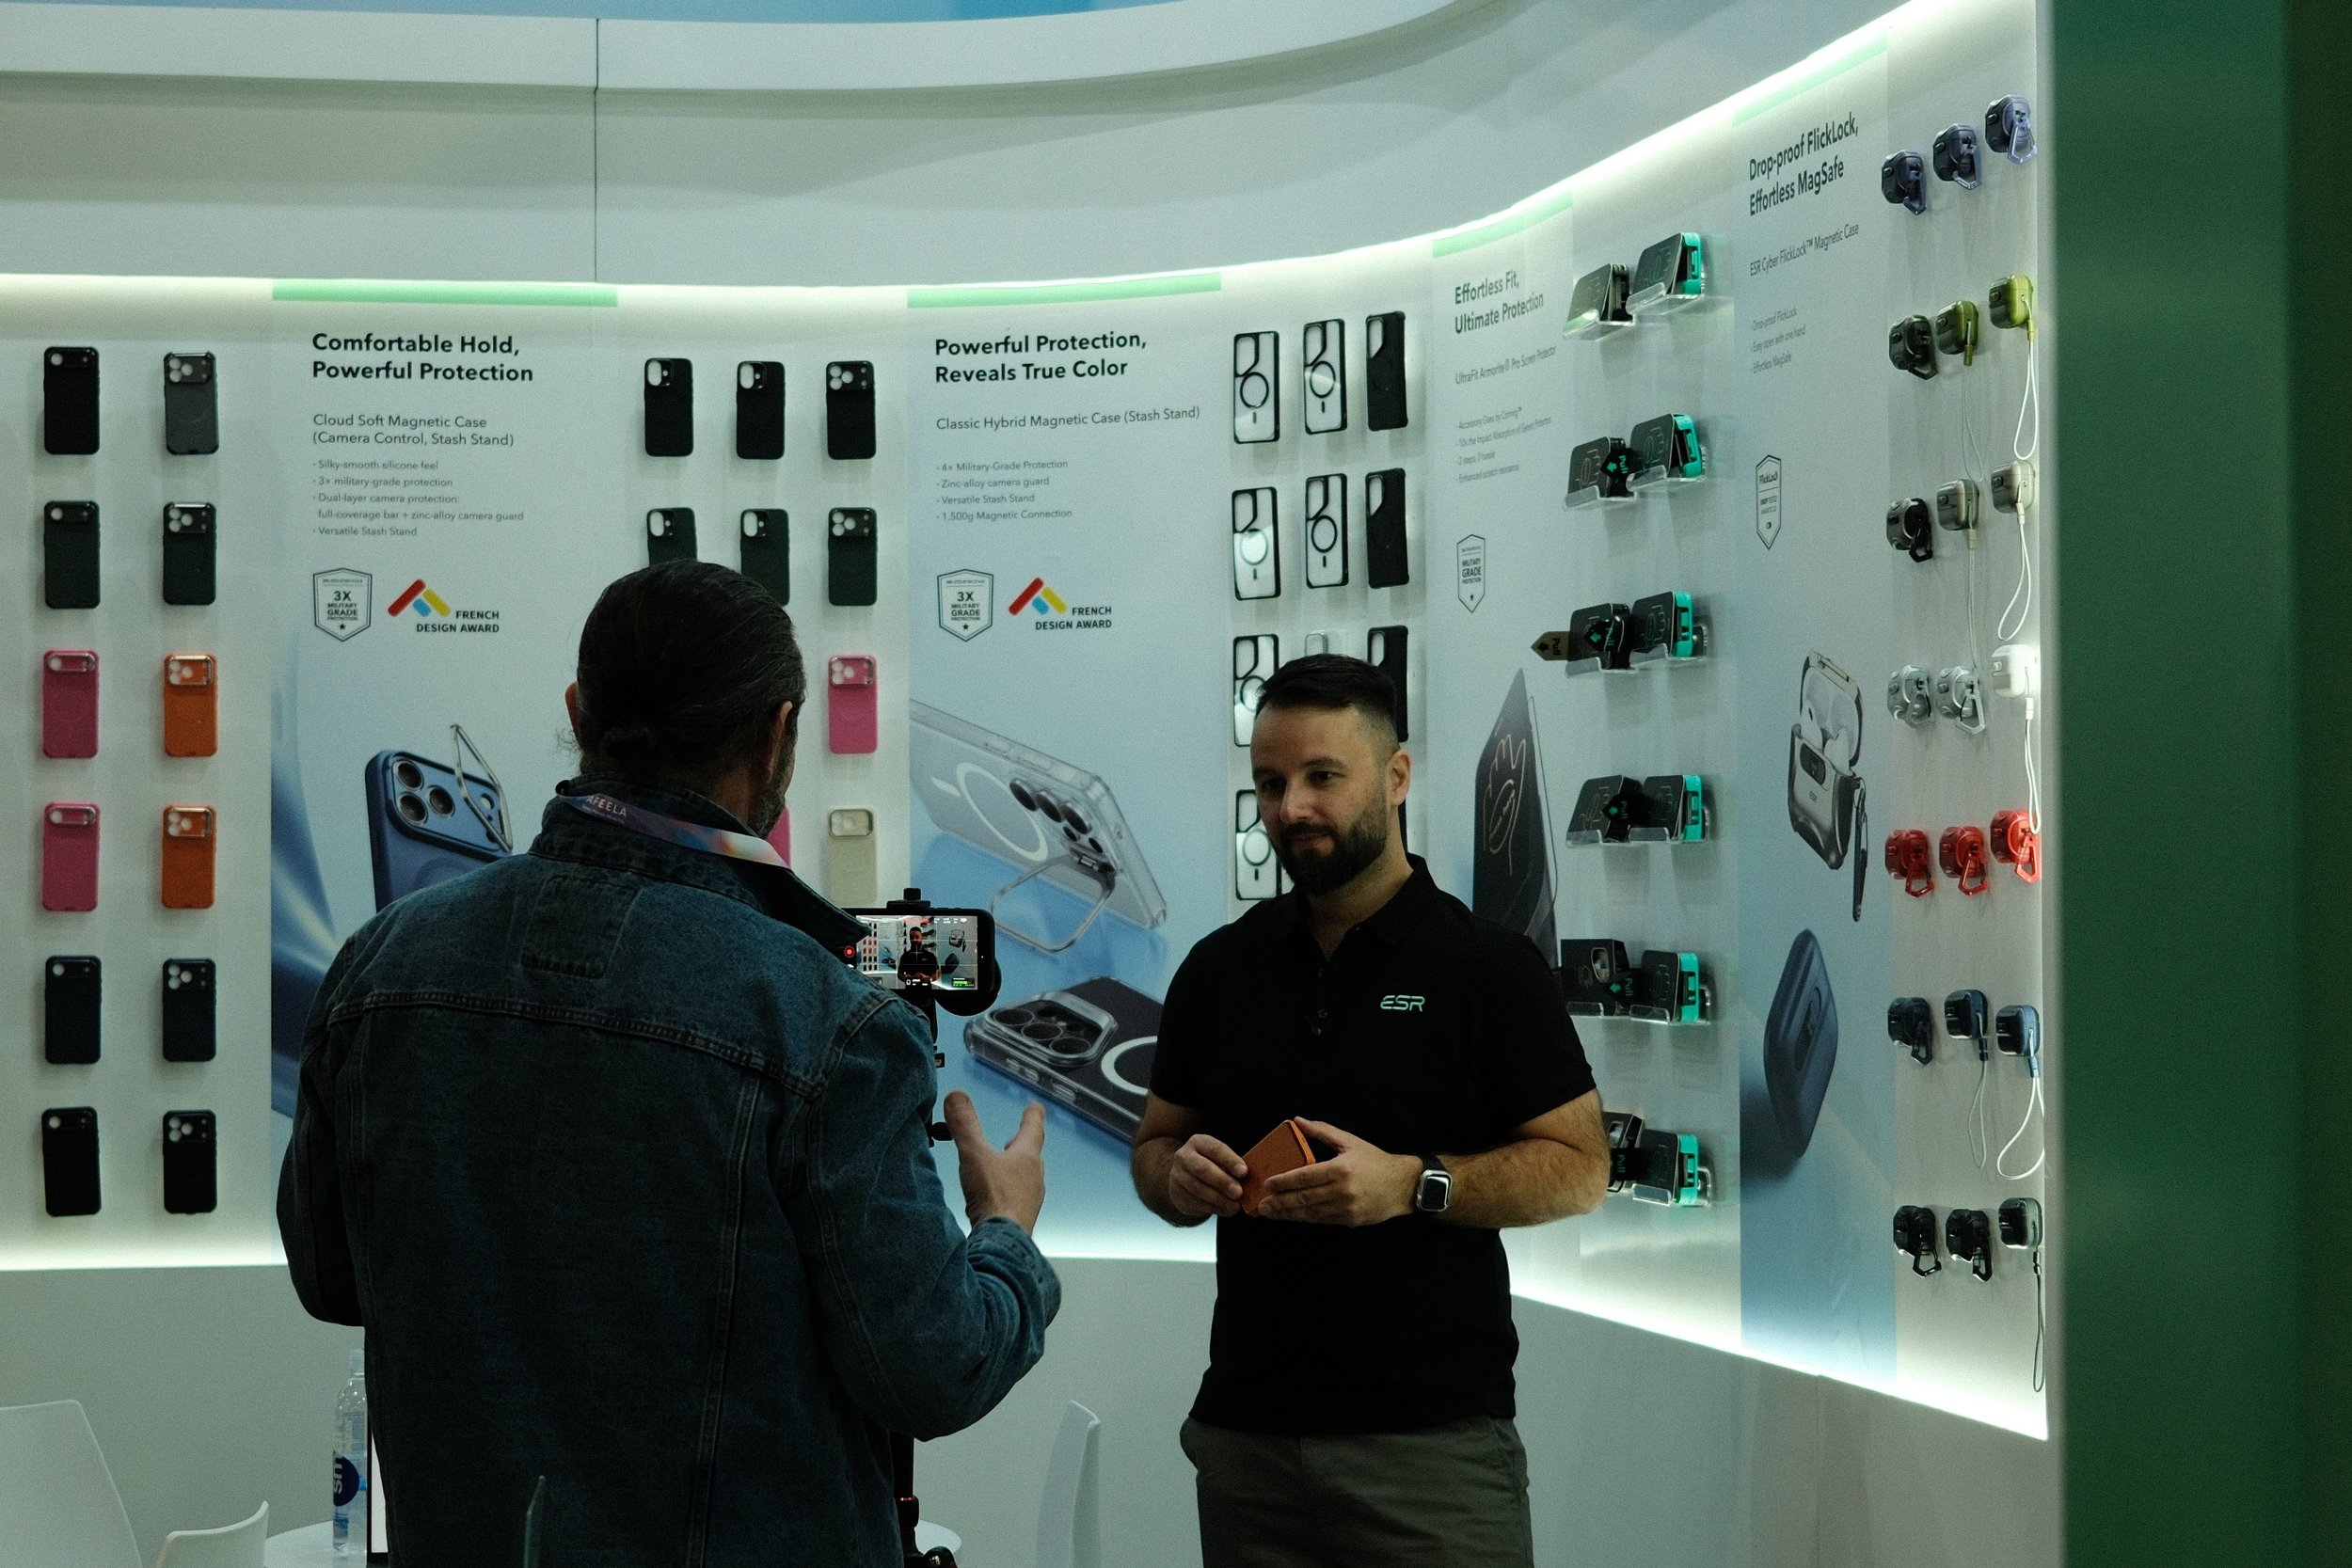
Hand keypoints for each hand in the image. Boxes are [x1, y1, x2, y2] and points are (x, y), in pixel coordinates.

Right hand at [944, 1091, 1046, 1233]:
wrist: (1002, 1243)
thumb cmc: (996, 1199)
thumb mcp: (975, 1155)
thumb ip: (965, 1126)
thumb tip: (956, 1097)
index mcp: (1027, 1157)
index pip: (1033, 1128)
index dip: (1032, 1115)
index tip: (1035, 1107)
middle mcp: (1033, 1177)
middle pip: (1031, 1154)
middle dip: (1021, 1143)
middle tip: (1016, 1137)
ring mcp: (1029, 1199)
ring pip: (1024, 1177)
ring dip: (1013, 1169)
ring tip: (1001, 1167)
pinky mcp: (1019, 1217)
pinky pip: (1015, 1197)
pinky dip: (1005, 1190)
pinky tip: (993, 1197)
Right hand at [1169, 1133, 1247, 1219]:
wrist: (1185, 1178)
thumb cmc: (1212, 1166)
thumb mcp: (1220, 1159)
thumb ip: (1232, 1166)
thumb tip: (1249, 1179)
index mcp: (1198, 1142)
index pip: (1214, 1149)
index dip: (1230, 1160)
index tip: (1244, 1172)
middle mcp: (1183, 1156)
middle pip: (1202, 1169)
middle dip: (1223, 1182)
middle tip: (1239, 1192)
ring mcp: (1176, 1175)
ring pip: (1198, 1188)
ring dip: (1219, 1199)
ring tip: (1235, 1205)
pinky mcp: (1176, 1193)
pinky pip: (1195, 1202)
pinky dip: (1213, 1208)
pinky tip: (1226, 1210)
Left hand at [1257, 1120, 1419, 1225]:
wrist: (1404, 1186)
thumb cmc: (1376, 1162)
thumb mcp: (1351, 1141)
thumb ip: (1322, 1132)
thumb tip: (1298, 1121)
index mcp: (1340, 1169)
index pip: (1304, 1176)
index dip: (1283, 1182)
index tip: (1268, 1184)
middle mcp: (1342, 1191)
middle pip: (1303, 1198)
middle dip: (1280, 1202)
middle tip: (1262, 1204)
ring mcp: (1346, 1208)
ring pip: (1310, 1213)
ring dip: (1288, 1214)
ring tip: (1271, 1213)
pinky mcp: (1349, 1220)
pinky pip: (1322, 1220)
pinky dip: (1305, 1218)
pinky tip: (1293, 1216)